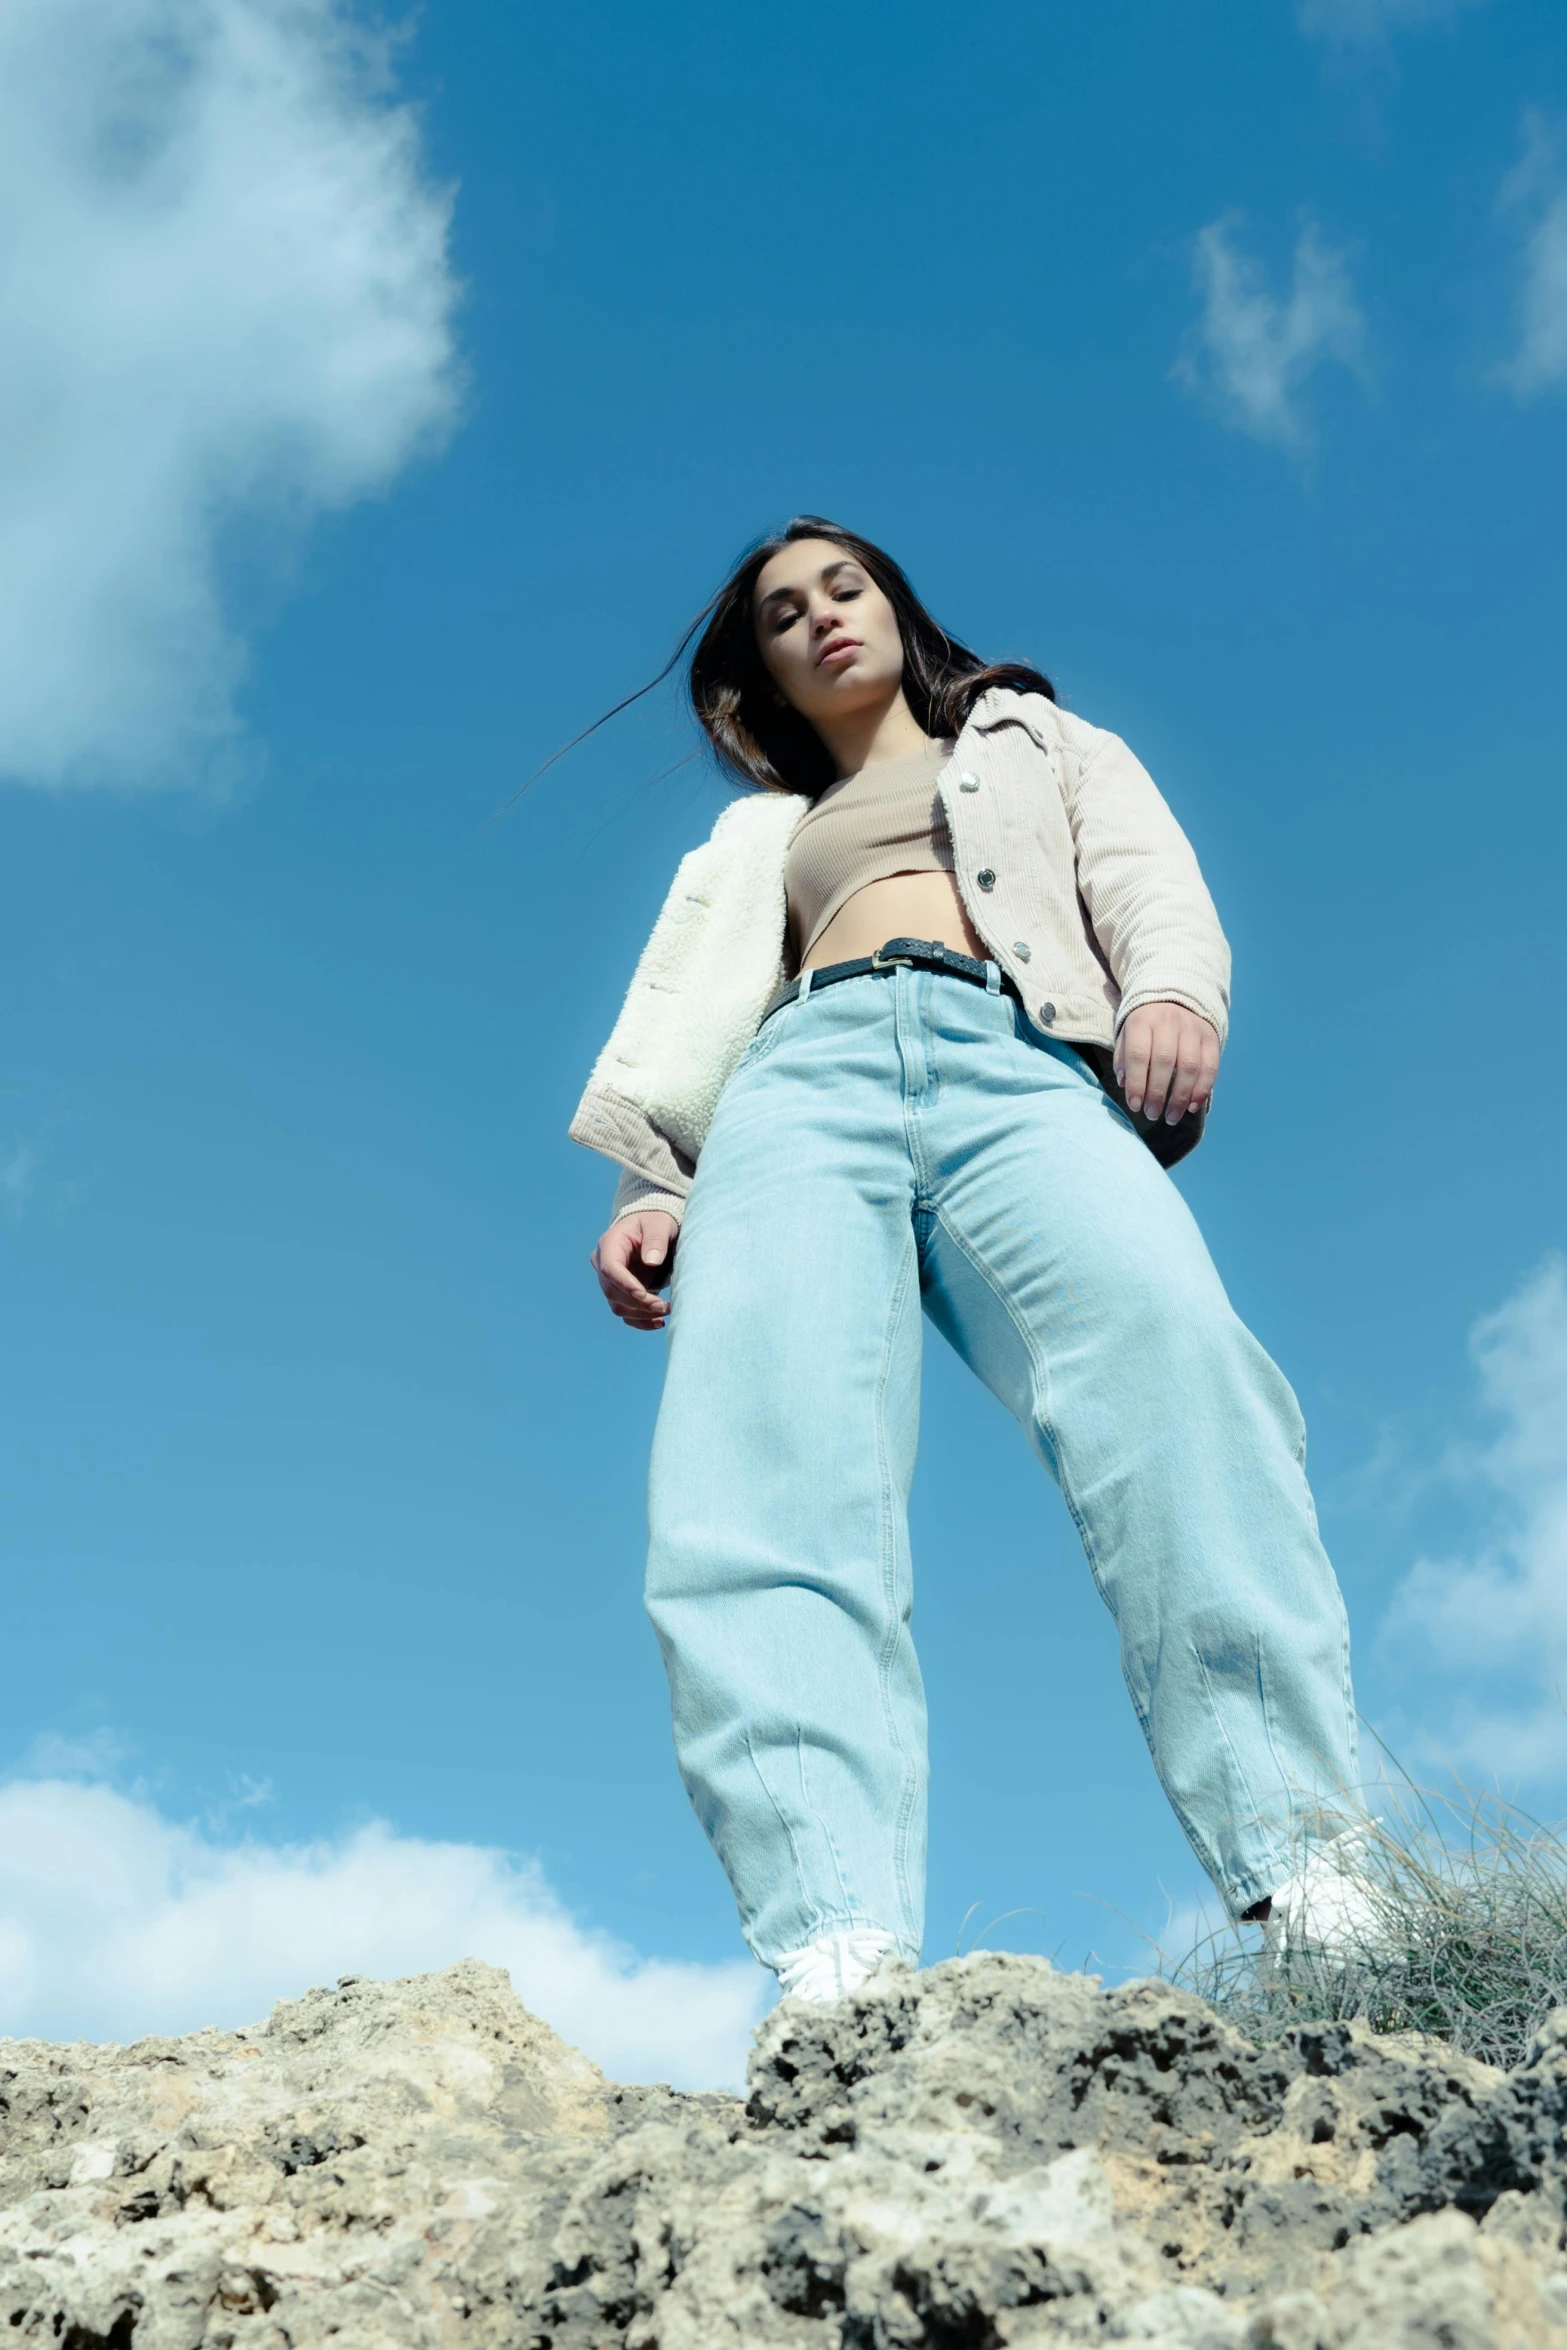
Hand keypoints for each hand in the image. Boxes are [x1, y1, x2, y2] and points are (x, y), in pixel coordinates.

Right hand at [591, 1211, 679, 1330]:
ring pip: (618, 1306)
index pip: (610, 1269)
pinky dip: (640, 1321)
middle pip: (613, 1292)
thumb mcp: (659, 1224)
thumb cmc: (655, 1222)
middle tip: (664, 1306)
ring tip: (666, 1311)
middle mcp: (603, 1264)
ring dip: (641, 1314)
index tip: (646, 1295)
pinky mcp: (620, 1293)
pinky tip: (658, 1323)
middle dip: (638, 1303)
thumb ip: (656, 1240)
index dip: (625, 1285)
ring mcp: (610, 1281)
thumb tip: (651, 1262)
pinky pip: (626, 1312)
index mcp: (609, 1244)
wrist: (652, 1228)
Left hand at [1113, 1002, 1219, 1125]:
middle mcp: (1169, 1022)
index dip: (1137, 1083)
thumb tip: (1125, 1083)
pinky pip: (1210, 1066)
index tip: (1135, 1105)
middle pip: (1164, 1062)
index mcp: (1143, 1020)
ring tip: (1171, 1117)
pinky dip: (1202, 1090)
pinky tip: (1192, 1107)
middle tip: (1152, 1114)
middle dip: (1158, 1094)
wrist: (1176, 999)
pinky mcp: (1211, 1038)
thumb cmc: (1146, 1026)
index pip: (1138, 1054)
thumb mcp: (1127, 1034)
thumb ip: (1124, 1058)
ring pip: (1189, 1066)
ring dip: (1180, 1097)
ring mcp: (1193, 1029)